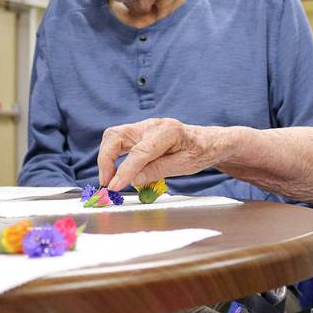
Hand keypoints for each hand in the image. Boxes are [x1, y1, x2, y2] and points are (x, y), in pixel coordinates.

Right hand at [98, 118, 215, 191]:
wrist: (206, 141)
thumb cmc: (199, 152)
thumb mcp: (184, 165)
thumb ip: (158, 170)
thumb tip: (133, 180)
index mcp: (167, 132)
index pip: (139, 152)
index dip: (124, 170)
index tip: (114, 187)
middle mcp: (152, 125)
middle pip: (116, 136)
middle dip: (106, 160)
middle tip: (107, 184)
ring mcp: (143, 127)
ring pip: (113, 136)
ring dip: (106, 158)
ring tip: (110, 180)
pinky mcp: (138, 133)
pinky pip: (118, 141)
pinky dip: (111, 156)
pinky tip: (115, 172)